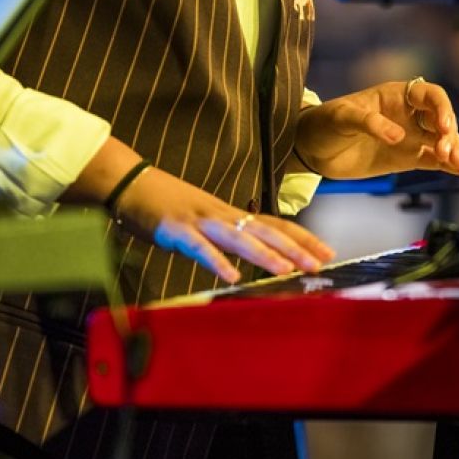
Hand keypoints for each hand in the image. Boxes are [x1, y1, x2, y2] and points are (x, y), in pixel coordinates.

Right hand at [114, 166, 335, 283]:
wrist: (131, 182)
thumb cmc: (167, 205)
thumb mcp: (204, 221)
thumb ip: (227, 238)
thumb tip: (250, 258)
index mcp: (231, 214)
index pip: (276, 225)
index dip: (302, 238)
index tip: (327, 253)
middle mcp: (223, 214)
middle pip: (266, 230)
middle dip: (295, 248)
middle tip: (320, 264)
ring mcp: (201, 220)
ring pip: (239, 238)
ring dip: (265, 255)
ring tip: (287, 270)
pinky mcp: (177, 229)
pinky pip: (201, 247)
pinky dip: (217, 261)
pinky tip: (232, 277)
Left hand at [293, 79, 458, 180]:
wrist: (313, 149)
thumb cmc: (325, 123)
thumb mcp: (343, 117)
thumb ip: (369, 123)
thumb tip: (398, 136)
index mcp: (397, 95)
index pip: (431, 95)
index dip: (442, 109)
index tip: (443, 128)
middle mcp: (410, 114)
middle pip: (442, 120)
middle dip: (450, 135)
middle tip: (445, 152)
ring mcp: (412, 137)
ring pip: (444, 142)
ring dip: (455, 151)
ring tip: (458, 164)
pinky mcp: (409, 158)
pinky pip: (437, 162)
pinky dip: (456, 167)